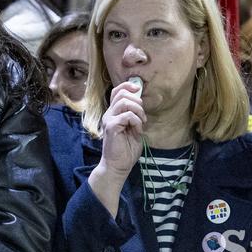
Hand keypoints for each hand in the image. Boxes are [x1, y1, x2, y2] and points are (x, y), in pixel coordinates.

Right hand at [88, 81, 146, 215]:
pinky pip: (127, 116)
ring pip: (124, 102)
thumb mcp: (133, 128)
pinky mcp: (111, 127)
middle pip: (121, 94)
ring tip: (141, 123)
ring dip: (138, 111)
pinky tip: (137, 131)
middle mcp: (109, 114)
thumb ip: (135, 116)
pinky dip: (137, 121)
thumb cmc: (126, 149)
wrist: (118, 166)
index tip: (138, 88)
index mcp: (113, 113)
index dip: (127, 86)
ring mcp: (109, 119)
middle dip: (137, 101)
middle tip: (142, 115)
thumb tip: (140, 103)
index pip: (117, 91)